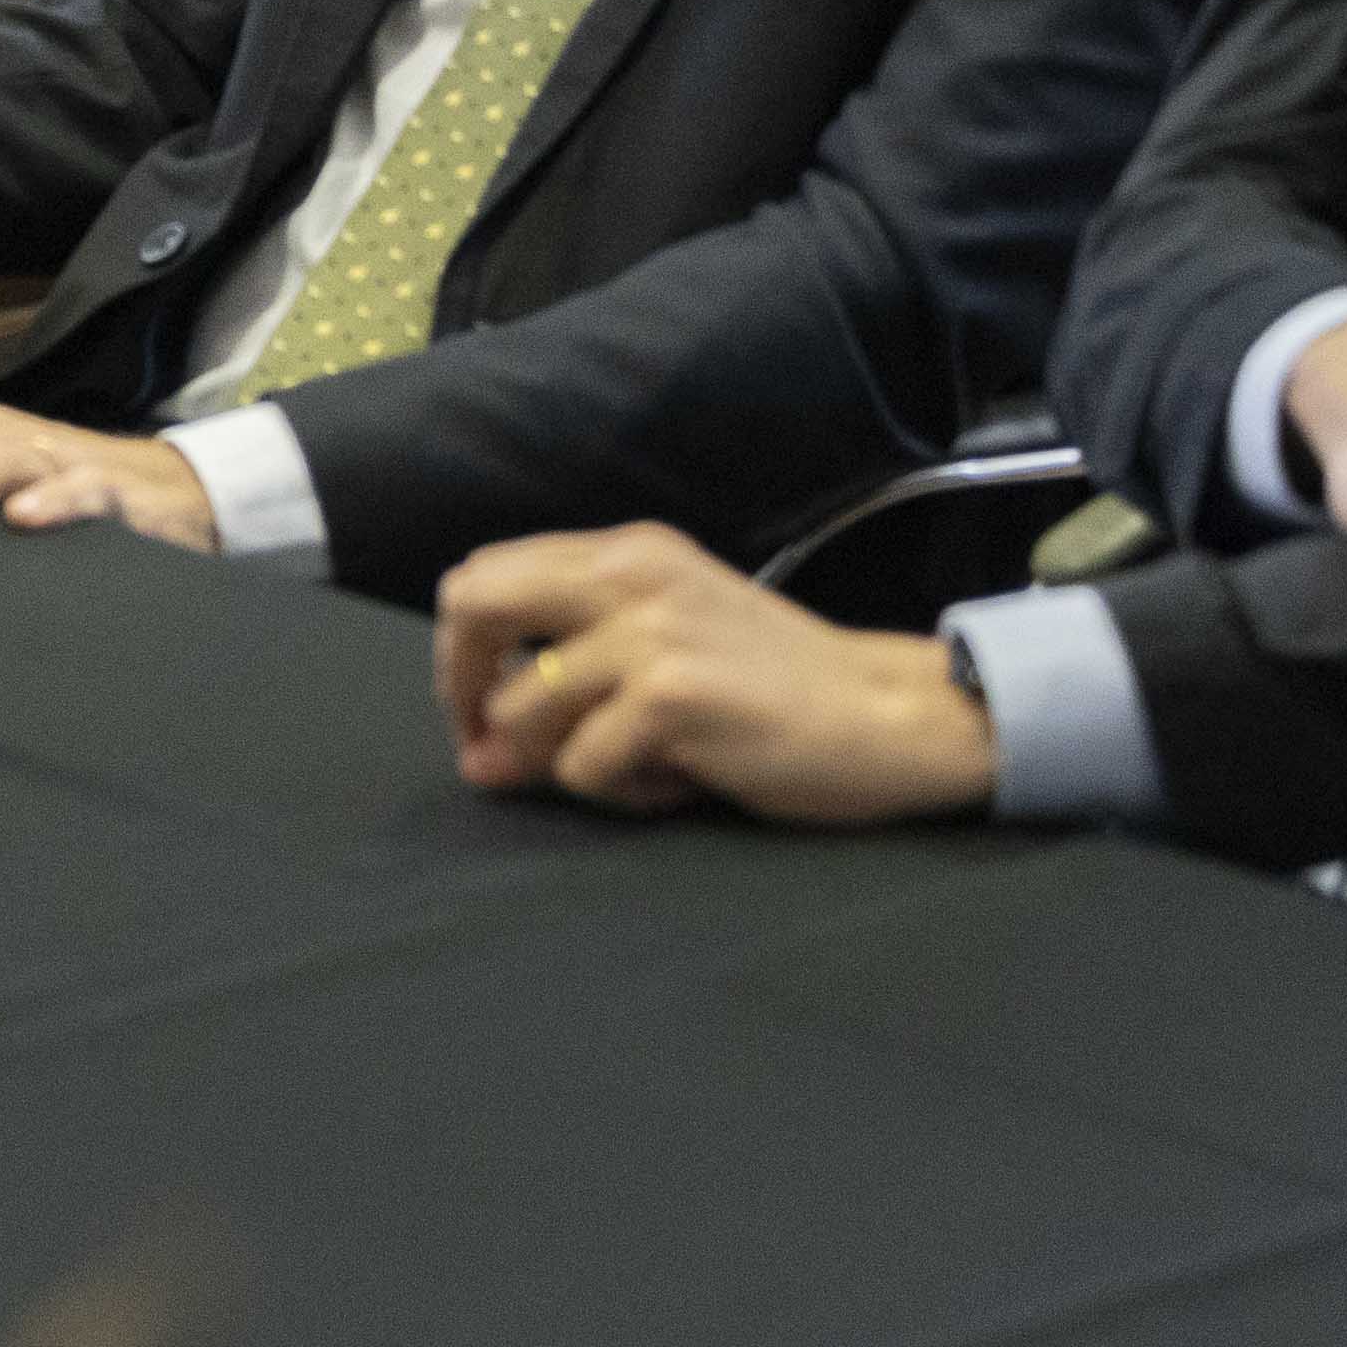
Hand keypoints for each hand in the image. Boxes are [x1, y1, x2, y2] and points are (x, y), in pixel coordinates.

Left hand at [434, 523, 998, 822]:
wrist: (886, 716)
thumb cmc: (775, 688)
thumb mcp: (666, 647)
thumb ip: (568, 677)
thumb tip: (477, 758)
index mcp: (625, 552)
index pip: (486, 574)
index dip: (460, 650)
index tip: (479, 710)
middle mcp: (629, 573)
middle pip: (474, 605)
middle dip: (462, 689)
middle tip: (494, 752)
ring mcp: (649, 632)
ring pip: (521, 710)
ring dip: (563, 764)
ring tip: (641, 771)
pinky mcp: (670, 696)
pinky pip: (581, 766)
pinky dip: (619, 794)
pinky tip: (681, 783)